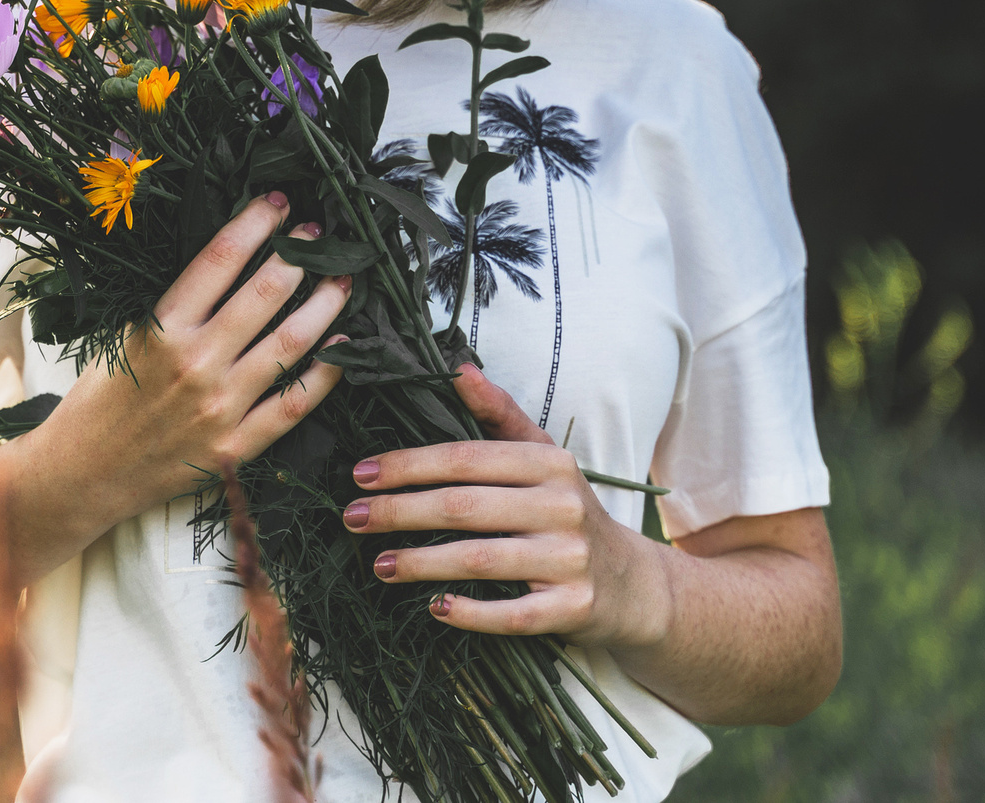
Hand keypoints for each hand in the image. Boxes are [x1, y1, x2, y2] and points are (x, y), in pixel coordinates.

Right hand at [25, 190, 350, 527]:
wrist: (82, 473)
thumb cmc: (101, 398)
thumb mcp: (124, 335)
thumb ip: (174, 303)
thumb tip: (231, 257)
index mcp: (161, 328)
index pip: (220, 258)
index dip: (255, 223)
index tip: (277, 203)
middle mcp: (194, 363)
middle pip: (264, 293)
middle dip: (298, 254)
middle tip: (317, 233)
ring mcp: (218, 408)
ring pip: (289, 345)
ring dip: (324, 305)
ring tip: (343, 279)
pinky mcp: (234, 448)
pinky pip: (292, 406)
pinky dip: (324, 374)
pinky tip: (342, 347)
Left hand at [341, 363, 668, 649]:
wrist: (631, 582)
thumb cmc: (567, 510)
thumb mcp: (542, 456)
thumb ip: (498, 414)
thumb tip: (455, 369)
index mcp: (549, 463)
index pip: (465, 458)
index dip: (409, 465)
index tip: (361, 473)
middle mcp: (563, 506)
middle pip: (464, 508)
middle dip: (400, 512)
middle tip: (353, 518)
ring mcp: (570, 559)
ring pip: (480, 559)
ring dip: (421, 563)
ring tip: (379, 564)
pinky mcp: (573, 608)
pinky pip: (512, 614)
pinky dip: (470, 612)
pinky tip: (434, 608)